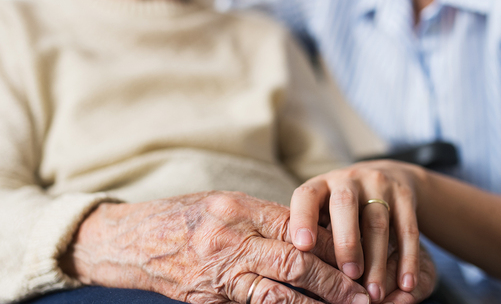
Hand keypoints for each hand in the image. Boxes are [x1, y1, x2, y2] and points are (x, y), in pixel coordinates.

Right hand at [61, 191, 370, 303]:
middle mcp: (230, 238)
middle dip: (335, 281)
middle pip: (295, 261)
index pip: (297, 227)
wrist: (135, 241)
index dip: (332, 246)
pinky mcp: (210, 297)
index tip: (359, 258)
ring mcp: (219, 270)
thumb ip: (264, 220)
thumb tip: (311, 236)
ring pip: (279, 291)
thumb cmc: (184, 218)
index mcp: (238, 209)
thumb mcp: (223, 205)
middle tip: (365, 296)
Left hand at [289, 160, 428, 302]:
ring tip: (374, 293)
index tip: (302, 247)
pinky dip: (407, 259)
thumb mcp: (323, 210)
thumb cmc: (342, 208)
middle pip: (344, 205)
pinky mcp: (404, 195)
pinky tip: (405, 284)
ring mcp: (378, 185)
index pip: (307, 196)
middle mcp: (348, 180)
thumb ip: (314, 233)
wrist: (387, 175)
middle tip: (349, 275)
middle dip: (346, 242)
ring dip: (376, 261)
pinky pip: (408, 229)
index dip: (302, 218)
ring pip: (377, 222)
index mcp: (321, 184)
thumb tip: (302, 271)